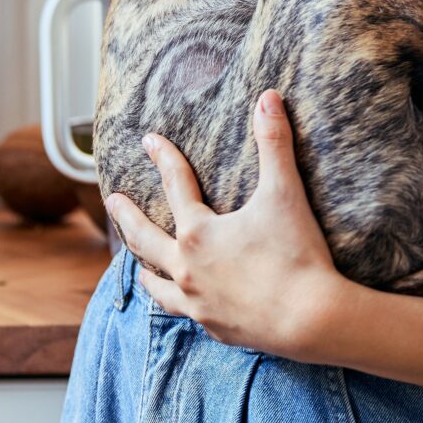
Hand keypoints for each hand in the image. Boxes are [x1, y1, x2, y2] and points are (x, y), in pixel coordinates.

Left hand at [107, 90, 349, 359]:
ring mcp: (196, 302)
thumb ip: (274, 144)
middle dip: (128, 217)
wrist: (310, 319)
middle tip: (112, 201)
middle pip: (146, 238)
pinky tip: (179, 299)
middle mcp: (187, 268)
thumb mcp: (284, 193)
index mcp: (198, 233)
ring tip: (134, 261)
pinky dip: (174, 300)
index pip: (176, 186)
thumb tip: (269, 97)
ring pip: (156, 283)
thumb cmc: (295, 253)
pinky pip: (182, 311)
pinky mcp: (213, 326)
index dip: (163, 158)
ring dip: (144, 266)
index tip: (149, 141)